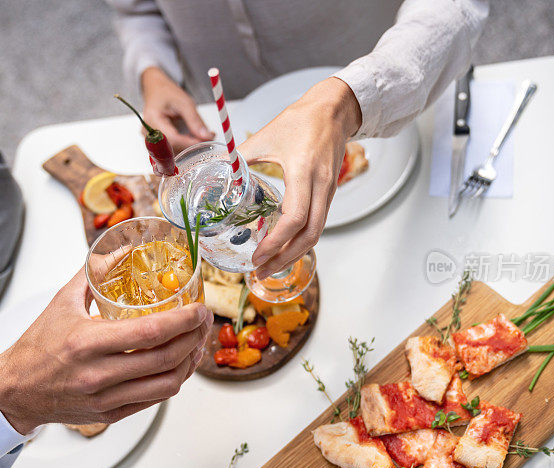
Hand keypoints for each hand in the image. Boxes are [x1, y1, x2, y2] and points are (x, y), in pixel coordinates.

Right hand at [0, 267, 212, 434]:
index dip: (183, 321)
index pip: (149, 333)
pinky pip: (154, 400)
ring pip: (166, 385)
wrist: (13, 391)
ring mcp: (105, 398)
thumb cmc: (38, 345)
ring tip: (196, 343)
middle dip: (194, 338)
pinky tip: (179, 365)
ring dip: (190, 363)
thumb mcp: (62, 302)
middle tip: (204, 321)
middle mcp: (98, 374)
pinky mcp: (109, 415)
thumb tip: (123, 250)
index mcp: (87, 342)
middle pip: (165, 359)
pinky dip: (173, 381)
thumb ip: (94, 273)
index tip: (199, 309)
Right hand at [141, 66, 213, 151]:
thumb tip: (206, 137)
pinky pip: (170, 148)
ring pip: (172, 151)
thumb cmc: (166, 93)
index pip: (172, 138)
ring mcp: (150, 139)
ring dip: (188, 147)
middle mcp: (148, 132)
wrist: (156, 90)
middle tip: (206, 139)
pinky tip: (191, 138)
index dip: (189, 142)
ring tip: (200, 137)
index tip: (204, 142)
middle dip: (191, 145)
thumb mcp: (184, 103)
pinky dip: (183, 145)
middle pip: (171, 147)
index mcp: (152, 119)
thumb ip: (195, 121)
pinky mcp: (156, 142)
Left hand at [238, 77, 360, 278]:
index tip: (257, 255)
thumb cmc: (301, 120)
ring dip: (294, 254)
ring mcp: (328, 192)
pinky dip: (301, 241)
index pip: (294, 218)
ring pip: (316, 233)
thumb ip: (241, 158)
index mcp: (303, 172)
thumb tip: (219, 175)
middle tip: (260, 271)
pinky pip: (318, 224)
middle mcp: (321, 186)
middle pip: (309, 235)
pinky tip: (284, 247)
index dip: (276, 242)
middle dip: (285, 258)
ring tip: (270, 266)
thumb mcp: (266, 136)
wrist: (334, 110)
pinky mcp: (329, 193)